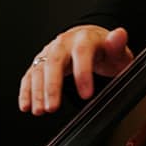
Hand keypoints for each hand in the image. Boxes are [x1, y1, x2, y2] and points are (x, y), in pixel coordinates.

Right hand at [19, 25, 133, 114]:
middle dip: (52, 86)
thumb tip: (119, 34)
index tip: (86, 94)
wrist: (90, 41)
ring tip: (39, 111)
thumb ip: (117, 45)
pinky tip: (26, 105)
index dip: (82, 73)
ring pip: (40, 69)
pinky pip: (30, 75)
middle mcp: (64, 42)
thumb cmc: (104, 50)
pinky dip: (26, 90)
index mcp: (85, 38)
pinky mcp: (41, 61)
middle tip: (53, 108)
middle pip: (55, 61)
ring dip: (37, 91)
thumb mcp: (117, 50)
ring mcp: (51, 51)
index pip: (82, 52)